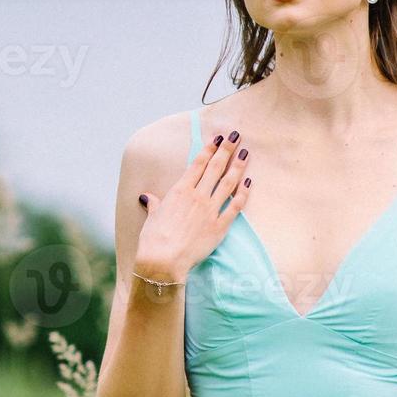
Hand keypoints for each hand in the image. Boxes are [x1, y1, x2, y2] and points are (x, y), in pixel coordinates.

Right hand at [134, 127, 251, 280]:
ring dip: (238, 166)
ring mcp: (210, 210)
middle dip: (226, 150)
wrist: (163, 260)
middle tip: (235, 136)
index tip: (217, 138)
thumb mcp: (153, 217)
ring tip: (245, 153)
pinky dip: (243, 193)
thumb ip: (154, 204)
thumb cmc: (154, 239)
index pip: (198, 164)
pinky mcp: (220, 226)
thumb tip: (147, 198)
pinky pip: (235, 206)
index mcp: (179, 191)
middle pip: (215, 168)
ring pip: (228, 182)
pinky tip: (249, 182)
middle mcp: (197, 196)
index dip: (209, 149)